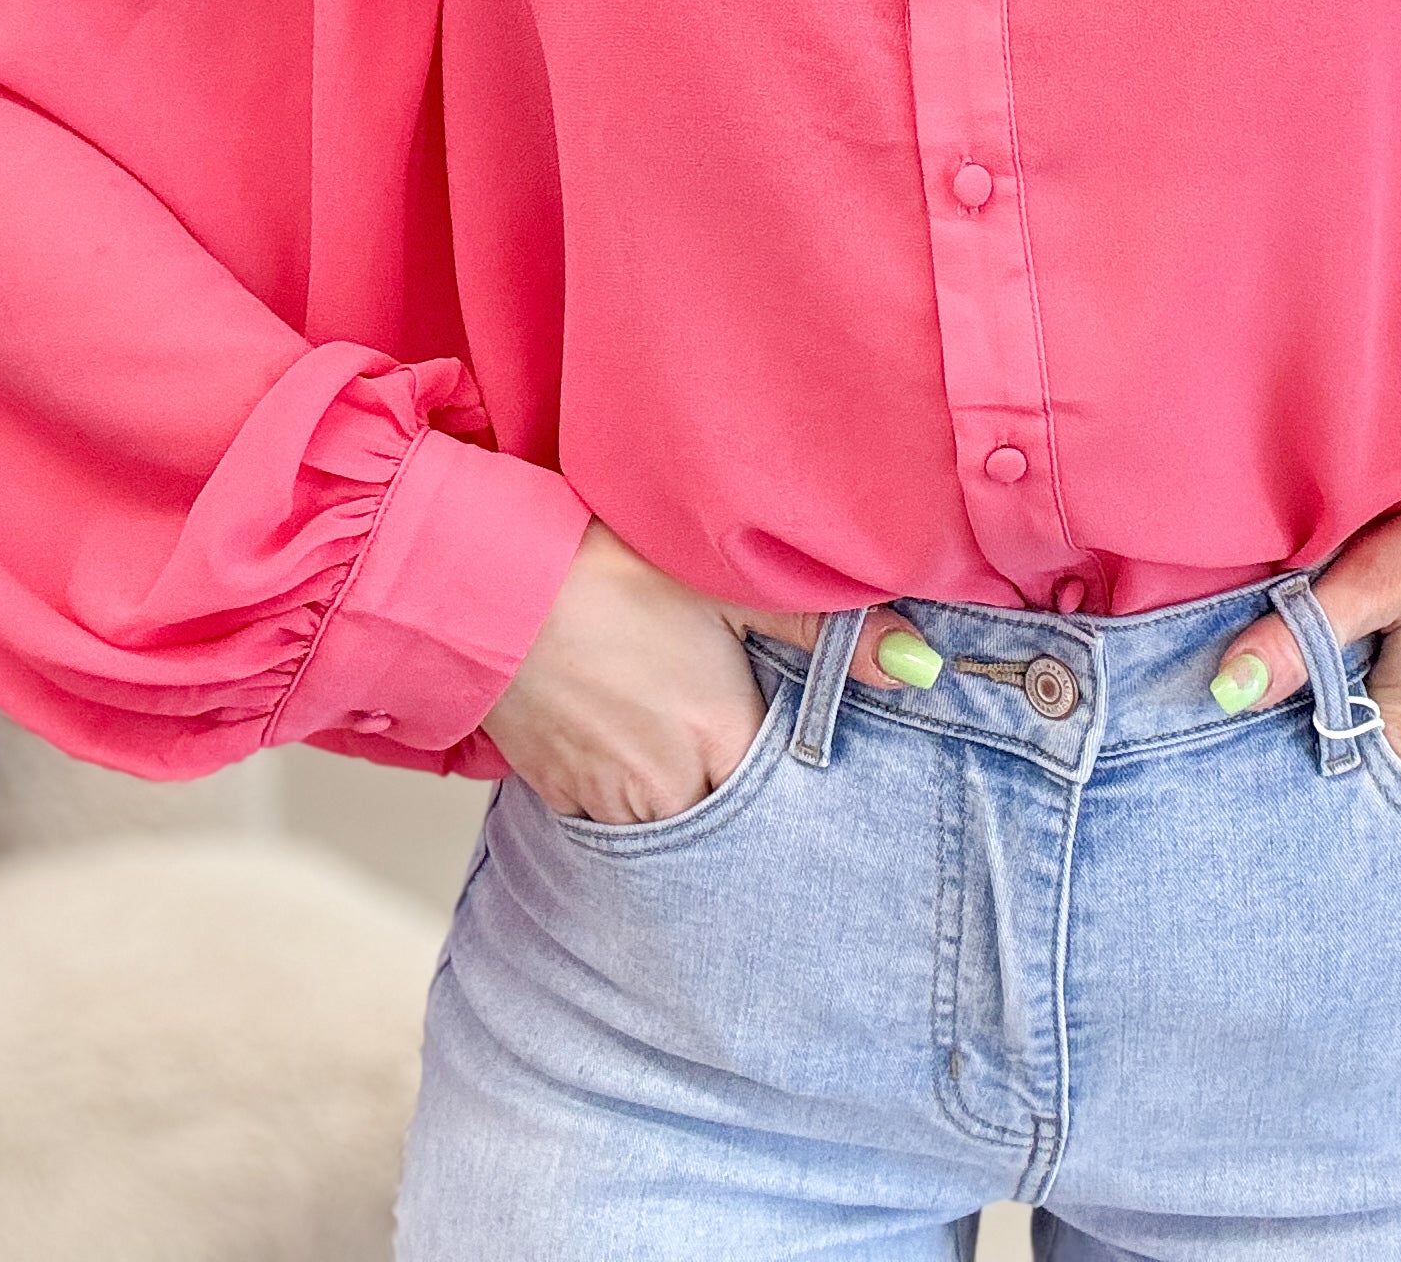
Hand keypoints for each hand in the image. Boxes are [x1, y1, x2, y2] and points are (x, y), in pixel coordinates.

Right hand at [478, 518, 945, 824]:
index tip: (814, 766)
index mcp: (717, 736)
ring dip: (688, 802)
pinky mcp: (553, 796)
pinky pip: (610, 823)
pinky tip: (634, 752)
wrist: (484, 585)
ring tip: (691, 751)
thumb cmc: (603, 571)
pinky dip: (631, 800)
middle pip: (729, 821)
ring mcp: (602, 800)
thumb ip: (819, 628)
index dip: (802, 777)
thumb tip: (916, 661)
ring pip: (668, 829)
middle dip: (746, 800)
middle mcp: (665, 787)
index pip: (788, 793)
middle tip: (754, 760)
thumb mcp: (718, 582)